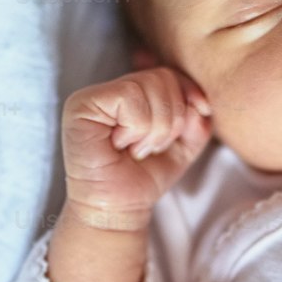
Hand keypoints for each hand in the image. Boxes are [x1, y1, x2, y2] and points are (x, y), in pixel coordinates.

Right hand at [61, 62, 213, 229]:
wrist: (118, 208)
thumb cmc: (145, 176)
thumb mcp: (184, 146)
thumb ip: (197, 121)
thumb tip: (200, 102)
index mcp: (135, 91)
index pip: (171, 74)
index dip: (188, 97)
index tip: (189, 125)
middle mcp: (112, 87)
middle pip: (163, 77)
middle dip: (170, 121)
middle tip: (149, 148)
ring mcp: (94, 94)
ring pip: (148, 87)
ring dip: (153, 129)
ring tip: (135, 149)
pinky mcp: (81, 104)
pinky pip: (129, 97)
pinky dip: (136, 128)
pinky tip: (121, 145)